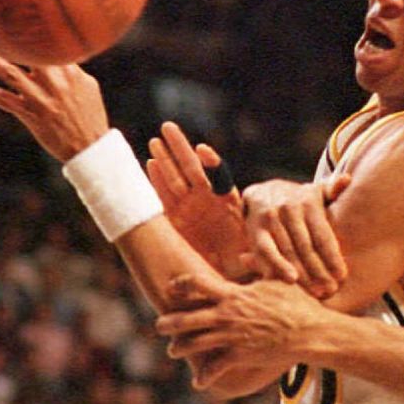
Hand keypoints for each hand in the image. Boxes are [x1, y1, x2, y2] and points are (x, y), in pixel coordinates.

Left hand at [0, 42, 108, 161]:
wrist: (90, 146)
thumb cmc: (90, 114)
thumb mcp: (89, 87)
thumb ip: (73, 70)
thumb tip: (62, 54)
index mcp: (71, 74)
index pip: (49, 47)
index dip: (33, 33)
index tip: (17, 18)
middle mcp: (55, 84)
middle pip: (28, 56)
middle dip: (9, 40)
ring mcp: (41, 100)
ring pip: (11, 75)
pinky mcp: (30, 116)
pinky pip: (5, 100)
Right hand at [147, 122, 246, 275]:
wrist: (226, 275)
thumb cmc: (243, 264)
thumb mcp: (252, 256)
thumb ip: (251, 255)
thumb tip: (246, 260)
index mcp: (228, 204)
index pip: (219, 178)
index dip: (212, 163)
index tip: (202, 150)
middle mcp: (207, 201)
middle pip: (193, 170)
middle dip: (180, 149)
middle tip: (168, 127)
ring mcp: (190, 208)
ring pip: (176, 178)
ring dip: (166, 160)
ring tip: (156, 141)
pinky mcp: (175, 219)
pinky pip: (164, 196)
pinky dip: (157, 181)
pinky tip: (151, 164)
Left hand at [156, 270, 329, 388]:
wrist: (309, 331)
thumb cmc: (297, 303)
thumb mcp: (277, 277)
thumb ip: (258, 263)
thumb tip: (244, 253)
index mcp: (234, 294)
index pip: (198, 284)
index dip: (182, 284)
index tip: (173, 286)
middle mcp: (227, 315)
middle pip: (188, 318)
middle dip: (170, 322)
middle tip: (159, 324)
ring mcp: (231, 336)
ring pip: (195, 344)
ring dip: (180, 348)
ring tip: (173, 351)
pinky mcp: (239, 355)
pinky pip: (215, 368)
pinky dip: (205, 376)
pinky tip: (198, 381)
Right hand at [241, 176, 351, 297]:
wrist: (262, 191)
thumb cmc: (297, 200)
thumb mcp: (315, 191)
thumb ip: (332, 189)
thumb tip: (347, 179)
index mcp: (308, 203)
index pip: (322, 234)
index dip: (333, 256)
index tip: (342, 276)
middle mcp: (290, 210)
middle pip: (307, 247)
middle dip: (319, 270)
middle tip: (330, 289)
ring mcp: (272, 219)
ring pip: (289, 252)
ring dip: (302, 274)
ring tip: (315, 292)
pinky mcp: (256, 230)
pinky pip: (267, 252)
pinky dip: (278, 266)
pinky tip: (290, 280)